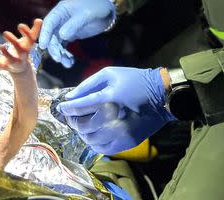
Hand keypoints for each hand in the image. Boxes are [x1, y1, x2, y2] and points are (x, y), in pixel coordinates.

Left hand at [0, 19, 41, 73]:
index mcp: (28, 47)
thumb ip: (34, 30)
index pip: (30, 40)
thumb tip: (39, 19)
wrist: (21, 68)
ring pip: (11, 59)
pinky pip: (2, 66)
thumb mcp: (29, 41)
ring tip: (0, 45)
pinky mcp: (7, 66)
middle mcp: (22, 55)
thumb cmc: (24, 49)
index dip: (26, 33)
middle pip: (20, 50)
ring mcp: (15, 62)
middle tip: (5, 32)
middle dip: (13, 41)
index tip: (20, 25)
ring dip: (6, 53)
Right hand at [37, 0, 114, 67]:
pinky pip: (63, 46)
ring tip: (67, 63)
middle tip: (58, 59)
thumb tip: (62, 35)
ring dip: (60, 53)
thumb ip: (74, 24)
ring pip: (56, 43)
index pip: (49, 22)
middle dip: (53, 48)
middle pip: (51, 35)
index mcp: (61, 10)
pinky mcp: (69, 35)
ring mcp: (63, 28)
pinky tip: (70, 61)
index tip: (43, 46)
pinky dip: (65, 54)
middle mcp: (59, 19)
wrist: (107, 12)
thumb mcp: (87, 15)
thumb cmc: (96, 9)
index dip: (45, 34)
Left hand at [58, 67, 173, 154]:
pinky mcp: (127, 142)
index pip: (79, 107)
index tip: (62, 107)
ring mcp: (120, 132)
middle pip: (82, 125)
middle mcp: (113, 118)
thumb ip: (88, 84)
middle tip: (72, 117)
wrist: (162, 96)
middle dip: (73, 121)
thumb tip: (71, 96)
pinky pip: (102, 149)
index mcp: (108, 98)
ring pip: (90, 139)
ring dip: (82, 133)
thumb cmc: (134, 81)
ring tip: (82, 126)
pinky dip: (94, 143)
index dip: (67, 108)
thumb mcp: (110, 74)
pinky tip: (94, 134)